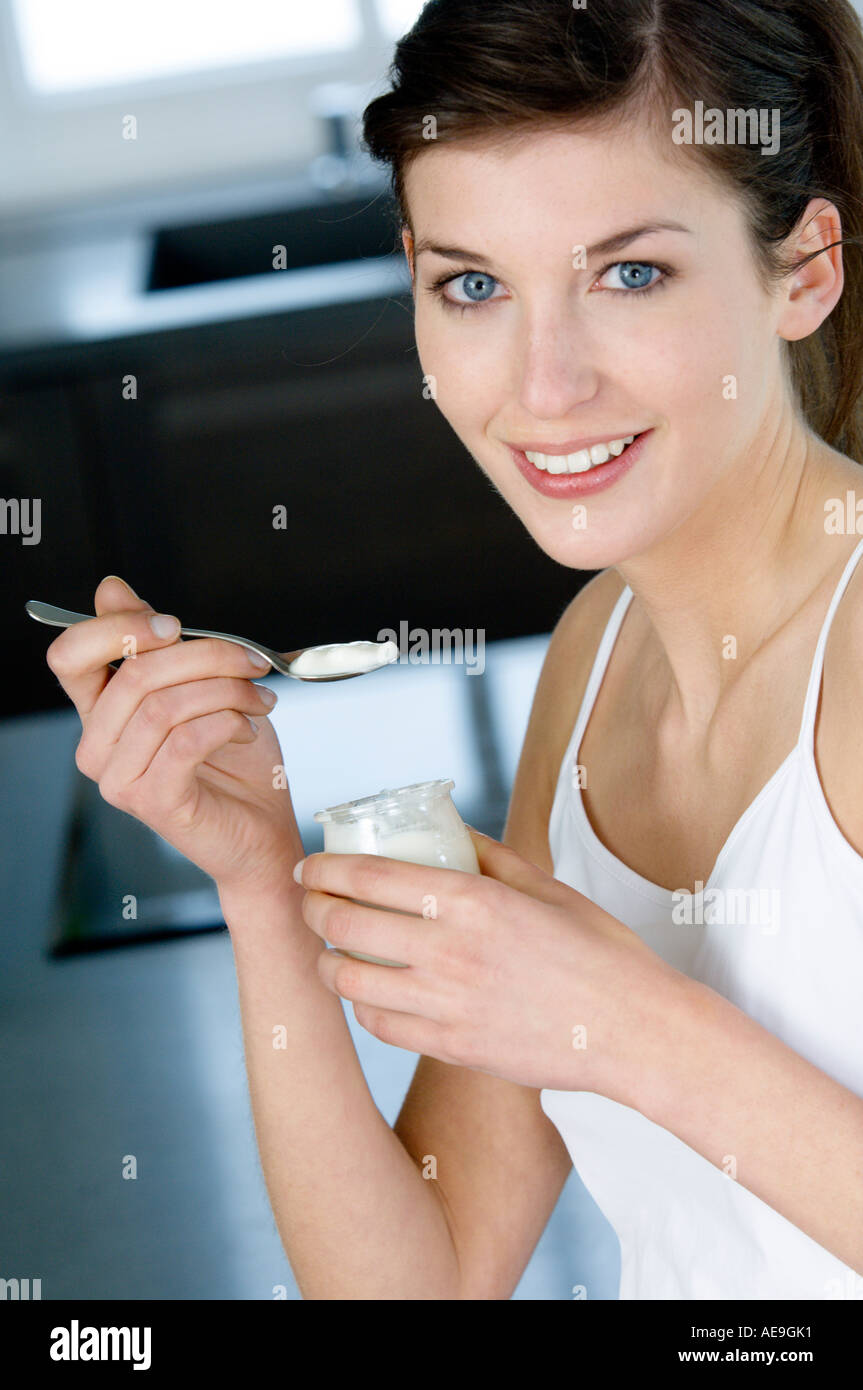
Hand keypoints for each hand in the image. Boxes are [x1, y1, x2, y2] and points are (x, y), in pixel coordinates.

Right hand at [46, 575, 301, 896]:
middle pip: (133, 675)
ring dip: (226, 690)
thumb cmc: (234, 759)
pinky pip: (186, 741)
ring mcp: (119, 778)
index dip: (116, 629)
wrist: (262, 830)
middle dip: (204, 655)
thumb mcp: (200, 685)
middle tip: (251, 660)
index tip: (175, 624)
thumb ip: (156, 643)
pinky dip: (228, 723)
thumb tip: (111, 588)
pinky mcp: (152, 802)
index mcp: (101, 712)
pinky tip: (249, 728)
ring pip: (163, 705)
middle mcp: (98, 746)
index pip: (69, 657)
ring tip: (261, 699)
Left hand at [297, 826, 680, 1096]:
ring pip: (351, 983)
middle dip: (313, 909)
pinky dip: (361, 1007)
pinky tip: (365, 994)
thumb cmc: (600, 953)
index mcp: (473, 901)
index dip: (326, 868)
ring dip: (325, 963)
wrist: (634, 1031)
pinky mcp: (453, 1047)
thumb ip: (493, 856)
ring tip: (327, 951)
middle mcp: (451, 951)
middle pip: (346, 925)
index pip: (370, 876)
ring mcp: (448, 1005)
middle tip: (310, 901)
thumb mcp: (548, 887)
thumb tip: (453, 830)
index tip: (309, 864)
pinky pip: (381, 1026)